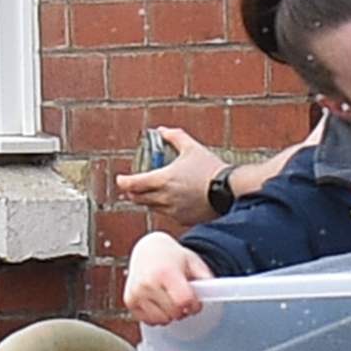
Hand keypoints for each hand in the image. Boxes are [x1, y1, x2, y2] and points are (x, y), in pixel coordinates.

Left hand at [112, 126, 235, 219]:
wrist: (229, 191)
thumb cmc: (211, 169)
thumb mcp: (192, 148)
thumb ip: (175, 137)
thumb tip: (162, 131)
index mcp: (163, 179)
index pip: (133, 184)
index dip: (123, 181)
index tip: (121, 179)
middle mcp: (164, 197)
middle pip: (138, 198)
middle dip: (133, 192)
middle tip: (133, 186)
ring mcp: (173, 211)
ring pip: (151, 207)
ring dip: (148, 200)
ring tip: (153, 192)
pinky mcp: (182, 219)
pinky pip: (167, 214)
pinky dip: (164, 207)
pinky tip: (171, 200)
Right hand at [126, 234, 214, 328]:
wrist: (147, 250)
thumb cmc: (172, 256)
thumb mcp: (193, 262)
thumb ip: (206, 279)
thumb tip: (216, 294)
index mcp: (165, 272)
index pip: (184, 301)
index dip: (194, 304)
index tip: (195, 300)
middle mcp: (148, 283)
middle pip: (174, 313)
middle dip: (183, 310)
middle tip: (182, 298)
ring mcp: (136, 293)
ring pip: (162, 320)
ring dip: (170, 315)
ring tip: (170, 299)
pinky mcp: (130, 302)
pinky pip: (149, 321)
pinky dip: (157, 316)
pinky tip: (159, 302)